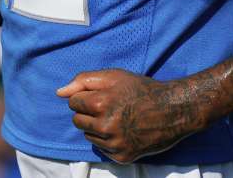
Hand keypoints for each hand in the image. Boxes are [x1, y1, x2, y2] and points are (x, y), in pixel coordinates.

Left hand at [57, 69, 202, 163]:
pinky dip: (109, 141)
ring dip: (97, 127)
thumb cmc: (142, 89)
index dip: (86, 97)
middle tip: (109, 107)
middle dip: (88, 113)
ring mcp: (114, 144)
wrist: (173, 110)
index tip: (102, 96)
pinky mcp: (122, 157)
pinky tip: (124, 131)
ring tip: (118, 118)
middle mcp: (106, 126)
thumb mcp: (114, 76)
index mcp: (101, 103)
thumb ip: (83, 80)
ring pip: (88, 136)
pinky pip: (102, 149)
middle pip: (77, 122)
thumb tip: (59, 92)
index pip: (73, 103)